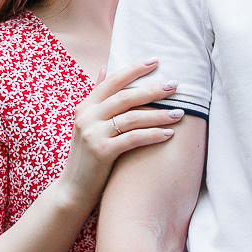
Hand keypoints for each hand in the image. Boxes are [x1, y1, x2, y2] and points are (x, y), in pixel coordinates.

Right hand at [61, 61, 183, 205]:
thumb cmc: (86, 156)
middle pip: (125, 97)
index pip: (112, 81)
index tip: (155, 61)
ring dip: (159, 114)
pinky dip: (152, 134)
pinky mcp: (101, 152)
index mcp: (85, 107)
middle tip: (175, 85)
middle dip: (152, 90)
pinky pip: (133, 138)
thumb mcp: (87, 123)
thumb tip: (104, 67)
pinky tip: (168, 134)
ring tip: (179, 113)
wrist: (72, 190)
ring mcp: (93, 134)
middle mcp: (87, 117)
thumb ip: (97, 96)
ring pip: (132, 118)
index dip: (134, 69)